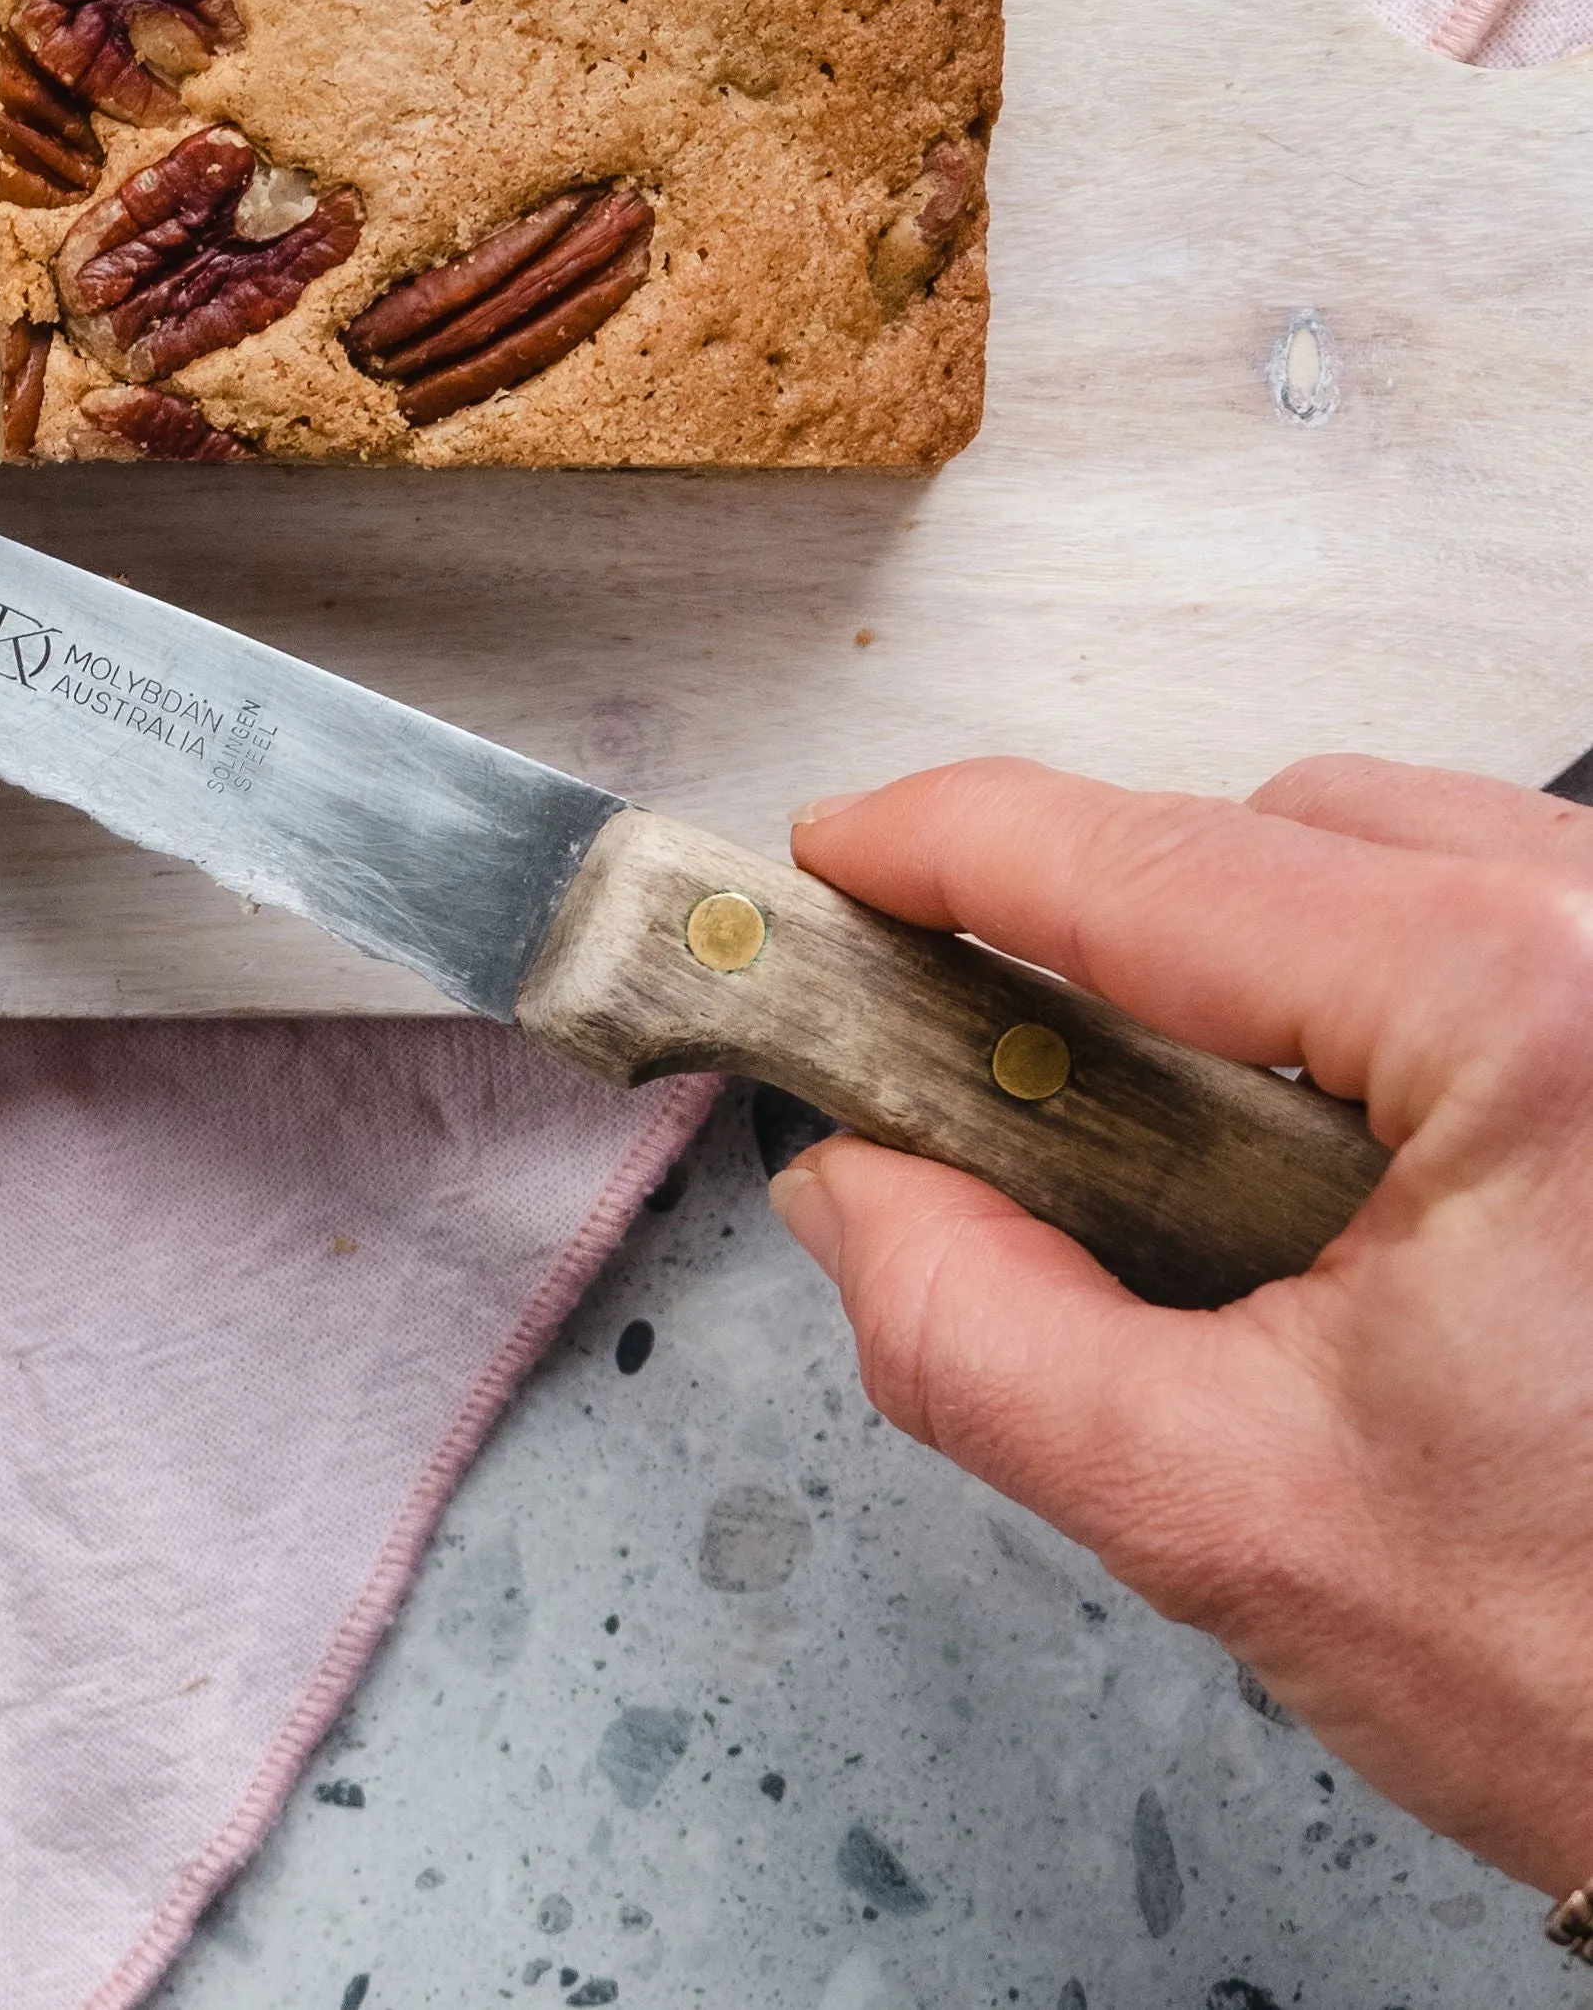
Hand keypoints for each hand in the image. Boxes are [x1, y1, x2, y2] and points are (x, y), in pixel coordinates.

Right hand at [770, 754, 1592, 1896]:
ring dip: (1252, 968)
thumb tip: (856, 1194)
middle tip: (989, 1080)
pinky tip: (1339, 1156)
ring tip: (1193, 1153)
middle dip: (1106, 934)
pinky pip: (1501, 935)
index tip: (826, 865)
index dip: (942, 847)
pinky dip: (1379, 1005)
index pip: (1151, 862)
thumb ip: (982, 1337)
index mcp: (1531, 1016)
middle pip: (1271, 832)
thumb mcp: (1241, 1516)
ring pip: (1394, 864)